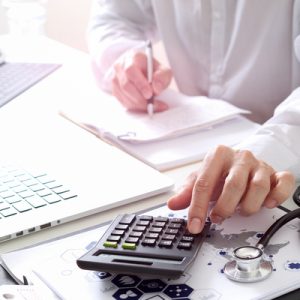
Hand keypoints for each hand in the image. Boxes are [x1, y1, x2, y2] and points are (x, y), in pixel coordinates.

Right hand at [111, 49, 171, 111]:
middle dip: (140, 98)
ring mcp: (116, 78)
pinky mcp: (115, 90)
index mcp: (133, 57)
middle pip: (126, 85)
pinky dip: (134, 107)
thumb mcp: (163, 70)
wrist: (143, 72)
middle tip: (152, 105)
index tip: (150, 94)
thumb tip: (156, 88)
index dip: (140, 84)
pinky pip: (122, 101)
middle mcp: (121, 66)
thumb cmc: (152, 71)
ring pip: (124, 95)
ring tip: (151, 106)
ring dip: (138, 104)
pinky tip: (143, 106)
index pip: (131, 70)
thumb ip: (163, 77)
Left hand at [168, 145, 294, 233]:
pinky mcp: (275, 173)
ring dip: (248, 206)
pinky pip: (283, 183)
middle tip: (218, 217)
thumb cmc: (219, 172)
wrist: (240, 161)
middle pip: (233, 185)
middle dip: (224, 207)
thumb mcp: (200, 179)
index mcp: (218, 155)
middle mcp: (240, 157)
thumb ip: (186, 192)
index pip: (204, 183)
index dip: (197, 207)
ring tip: (240, 210)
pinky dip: (277, 196)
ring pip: (258, 188)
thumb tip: (172, 204)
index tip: (194, 225)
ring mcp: (259, 164)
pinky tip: (267, 204)